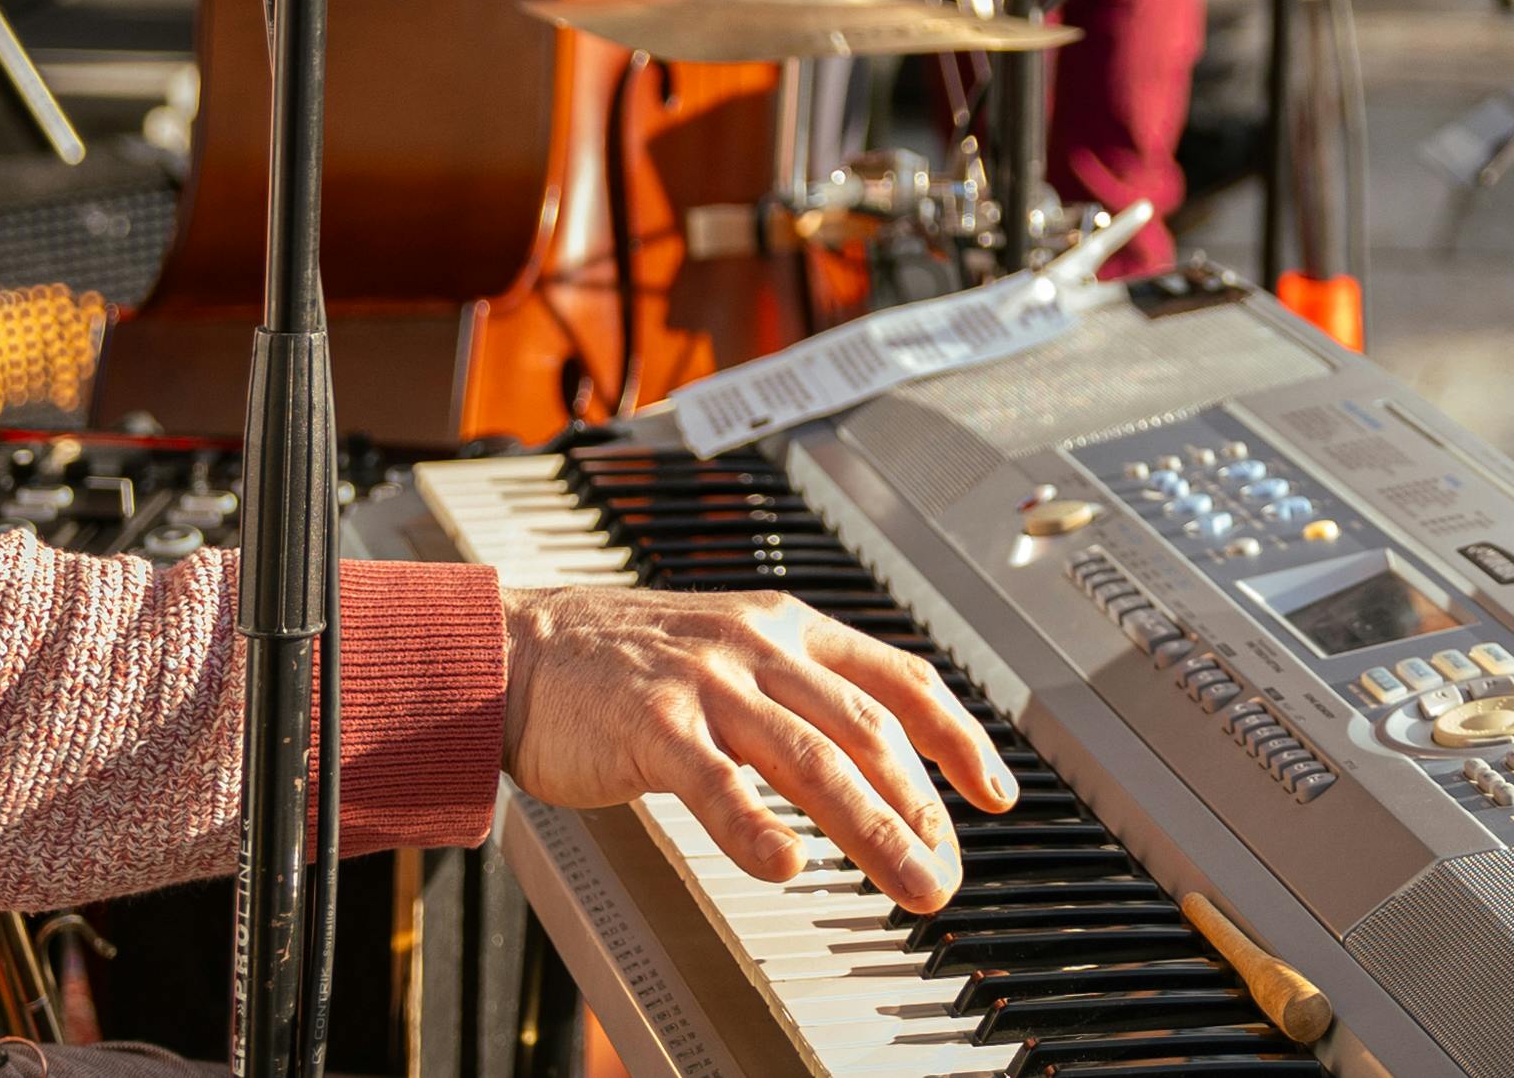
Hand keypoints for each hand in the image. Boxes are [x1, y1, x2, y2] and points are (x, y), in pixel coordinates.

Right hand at [502, 581, 1016, 910]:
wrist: (521, 648)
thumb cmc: (628, 664)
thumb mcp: (735, 654)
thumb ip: (802, 698)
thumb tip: (878, 764)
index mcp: (790, 629)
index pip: (900, 680)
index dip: (956, 738)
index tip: (992, 794)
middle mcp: (760, 648)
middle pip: (866, 731)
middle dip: (920, 810)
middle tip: (944, 873)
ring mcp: (707, 683)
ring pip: (810, 758)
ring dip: (871, 830)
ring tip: (908, 883)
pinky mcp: (650, 723)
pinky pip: (714, 780)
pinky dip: (754, 827)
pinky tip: (785, 866)